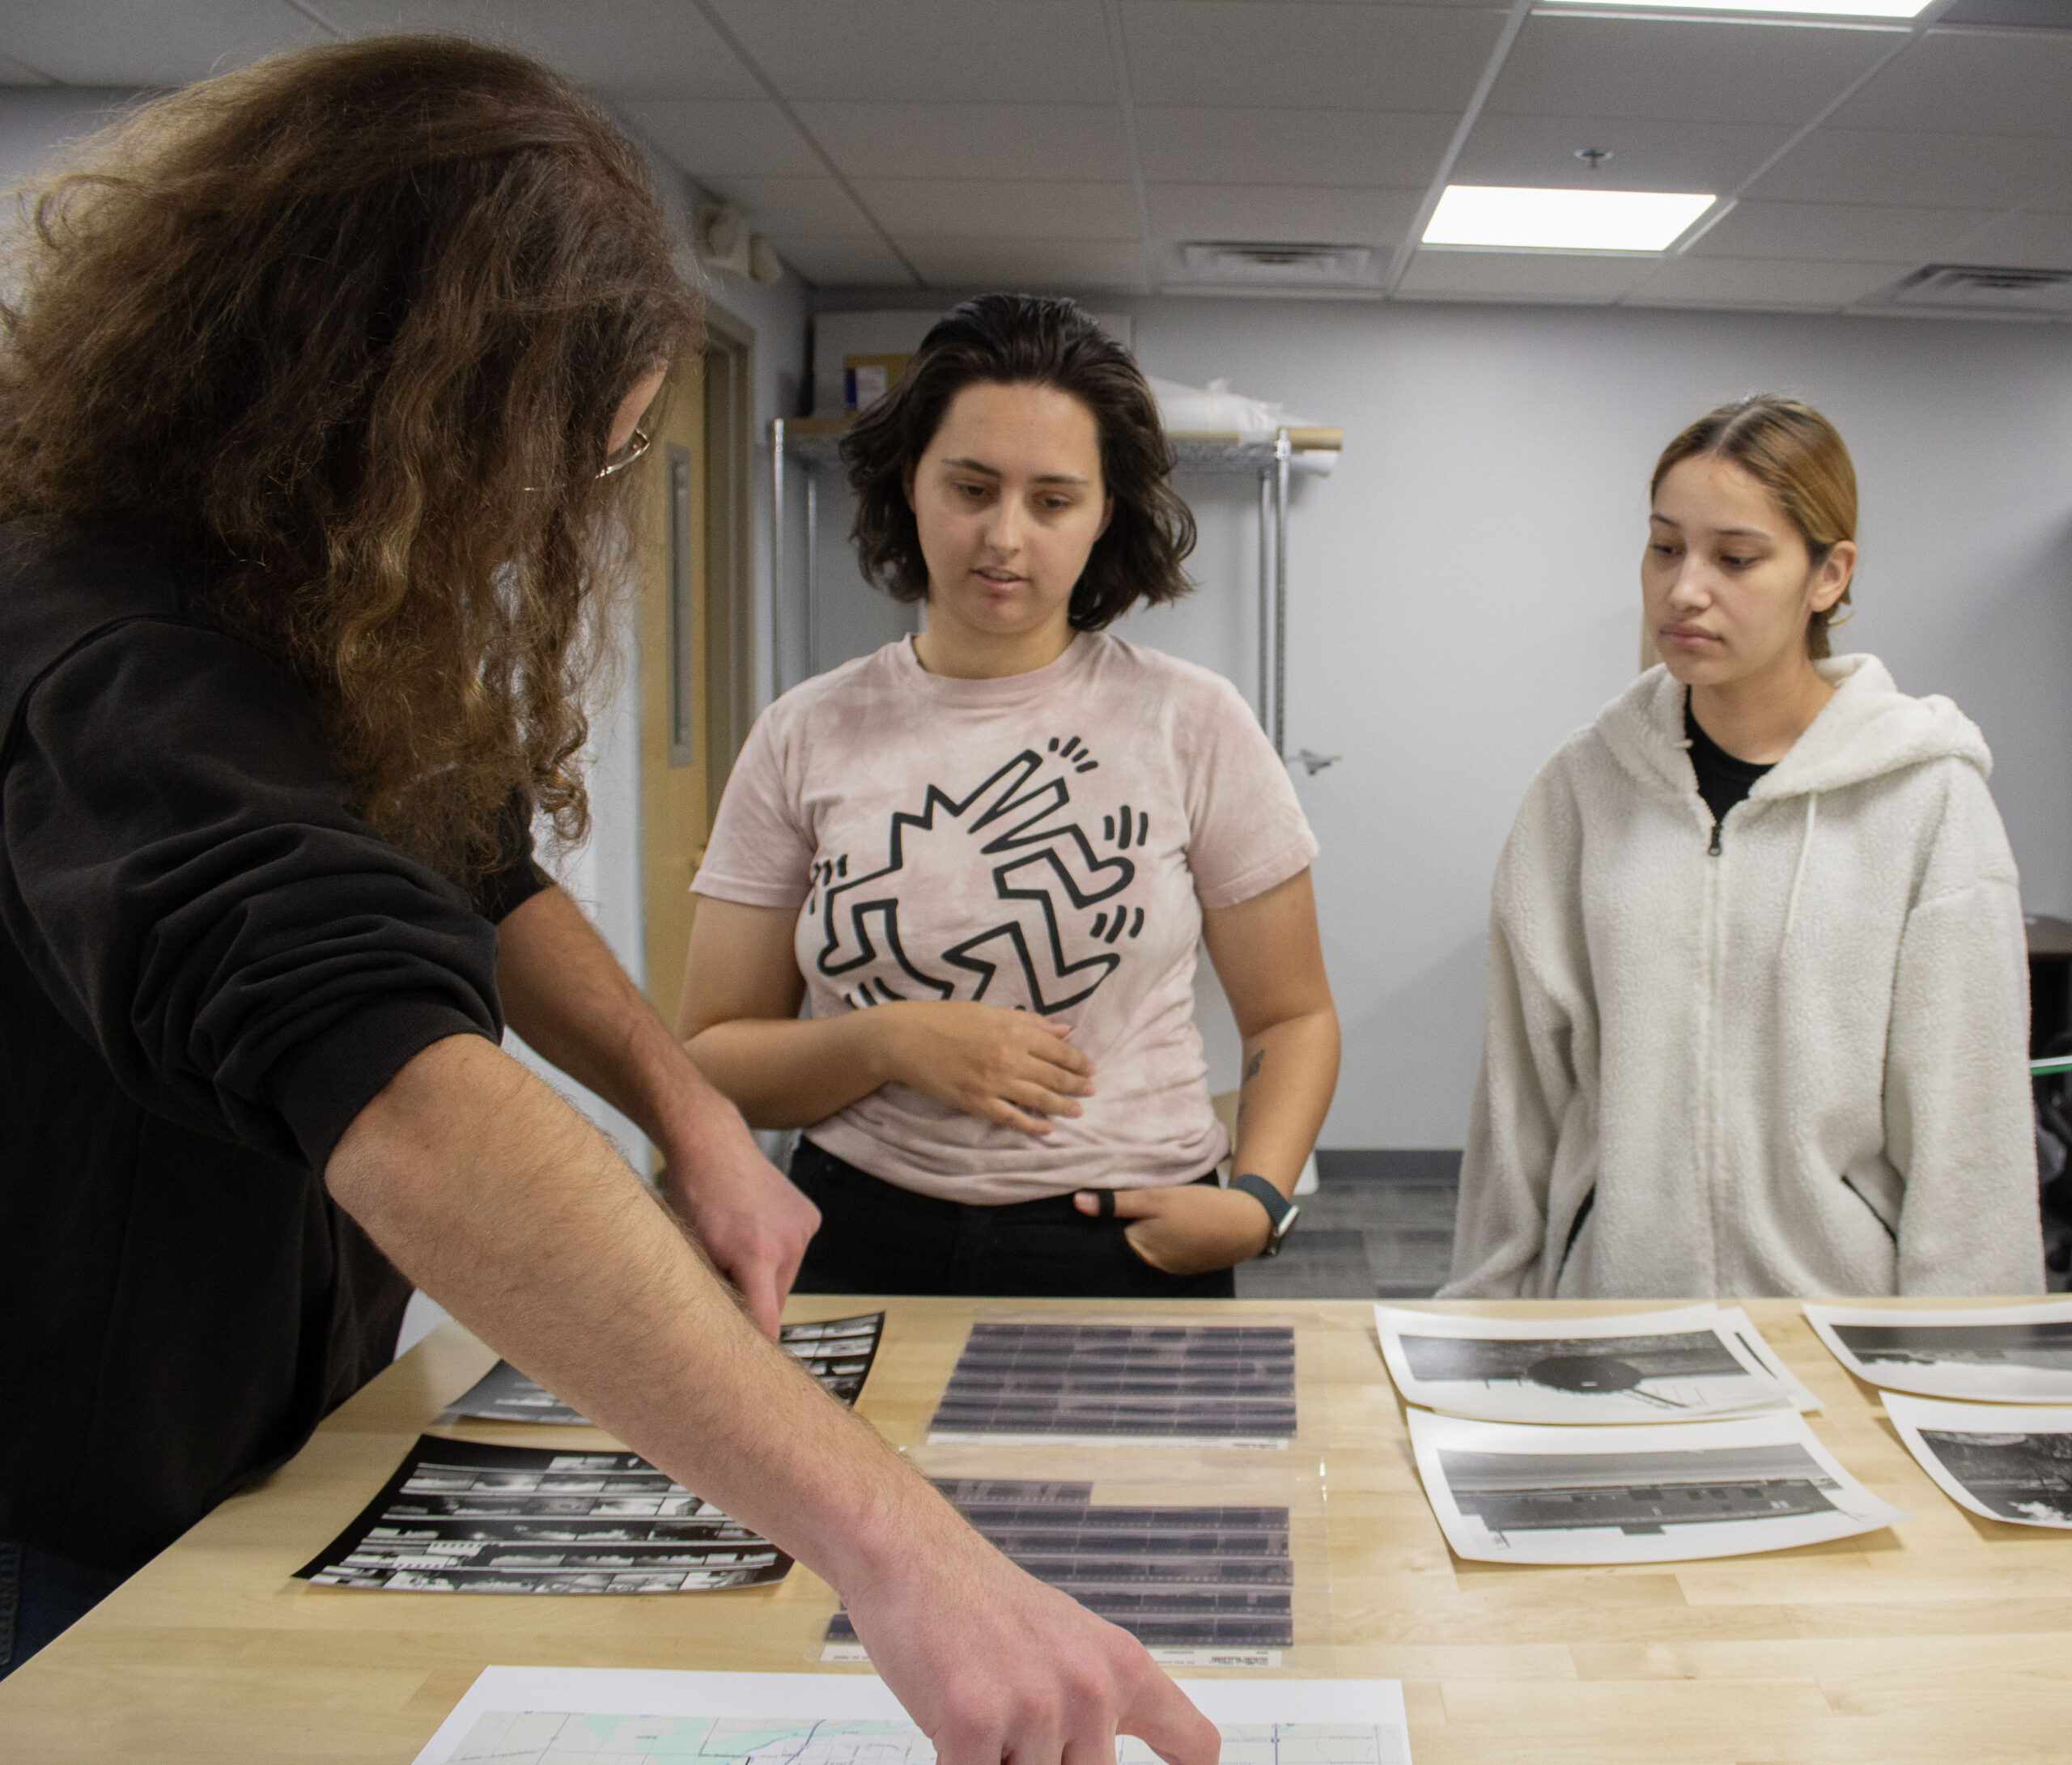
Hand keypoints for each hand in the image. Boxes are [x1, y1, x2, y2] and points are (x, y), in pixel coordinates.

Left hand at [658, 1118, 819, 1336]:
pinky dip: (777, 1253)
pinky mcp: (811, 1217)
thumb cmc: (692, 1197)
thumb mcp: (691, 1251)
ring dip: (765, 1277)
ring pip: (785, 1277)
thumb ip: (710, 1292)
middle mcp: (788, 1243)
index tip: (751, 1370)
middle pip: (775, 1300)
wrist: (711, 1146)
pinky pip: (793, 1253)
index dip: (758, 1348)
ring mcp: (803, 1228)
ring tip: (737, 1248)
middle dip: (753, 1302)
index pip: (766, 1321)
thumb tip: (718, 1331)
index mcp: (756, 1255)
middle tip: (724, 1287)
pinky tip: (755, 1230)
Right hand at [844, 1526, 1218, 1764]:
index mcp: (1121, 1665)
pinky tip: (952, 1733)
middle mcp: (1089, 1686)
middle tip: (1014, 1728)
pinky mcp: (974, 1722)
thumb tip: (1103, 1755)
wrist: (912, 1554)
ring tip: (981, 1714)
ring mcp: (1035, 1706)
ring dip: (1002, 1761)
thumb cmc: (981, 1601)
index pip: (1194, 1744)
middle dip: (1049, 1764)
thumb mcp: (1067, 1640)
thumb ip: (1099, 1700)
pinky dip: (961, 1763)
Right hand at [877, 1001, 1095, 1135]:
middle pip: (1053, 1076)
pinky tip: (1046, 1130)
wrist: (905, 1039)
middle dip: (1076, 1085)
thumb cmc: (946, 1018)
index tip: (1090, 1068)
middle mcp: (1009, 1058)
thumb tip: (1064, 1029)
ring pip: (1038, 1099)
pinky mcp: (976, 1103)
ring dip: (1062, 1106)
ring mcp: (993, 1083)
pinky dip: (1031, 1125)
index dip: (1077, 1061)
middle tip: (1091, 1091)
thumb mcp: (990, 1011)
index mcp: (1013, 1031)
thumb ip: (1029, 1022)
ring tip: (1078, 1111)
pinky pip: (1011, 1118)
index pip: (1058, 1049)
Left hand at [1073, 1181, 1273, 1274]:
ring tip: (1132, 1211)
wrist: (1246, 1223)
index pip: (1105, 1241)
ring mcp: (1169, 1268)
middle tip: (1108, 1203)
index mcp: (1139, 1251)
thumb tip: (1077, 1203)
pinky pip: (1161, 1251)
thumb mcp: (1156, 1198)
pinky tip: (1161, 1223)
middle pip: (1123, 1245)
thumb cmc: (1199, 1209)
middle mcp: (1151, 1267)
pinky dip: (1157, 1238)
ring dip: (1137, 1233)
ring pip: (1143, 1247)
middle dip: (1115, 1228)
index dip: (1096, 1225)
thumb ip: (1117, 1203)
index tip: (1084, 1208)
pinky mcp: (1185, 1264)